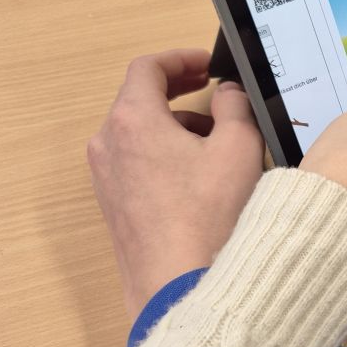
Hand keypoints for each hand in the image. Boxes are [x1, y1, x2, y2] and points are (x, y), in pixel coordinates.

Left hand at [88, 50, 263, 319]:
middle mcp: (108, 146)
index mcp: (132, 120)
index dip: (180, 59)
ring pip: (140, 135)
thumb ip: (235, 106)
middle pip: (139, 101)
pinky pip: (137, 166)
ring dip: (175, 127)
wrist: (181, 288)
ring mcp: (107, 180)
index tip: (206, 65)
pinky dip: (165, 156)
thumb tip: (228, 93)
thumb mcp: (239, 148)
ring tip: (217, 142)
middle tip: (212, 92)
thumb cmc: (210, 218)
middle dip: (179, 93)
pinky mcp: (115, 209)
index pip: (147, 68)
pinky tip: (200, 177)